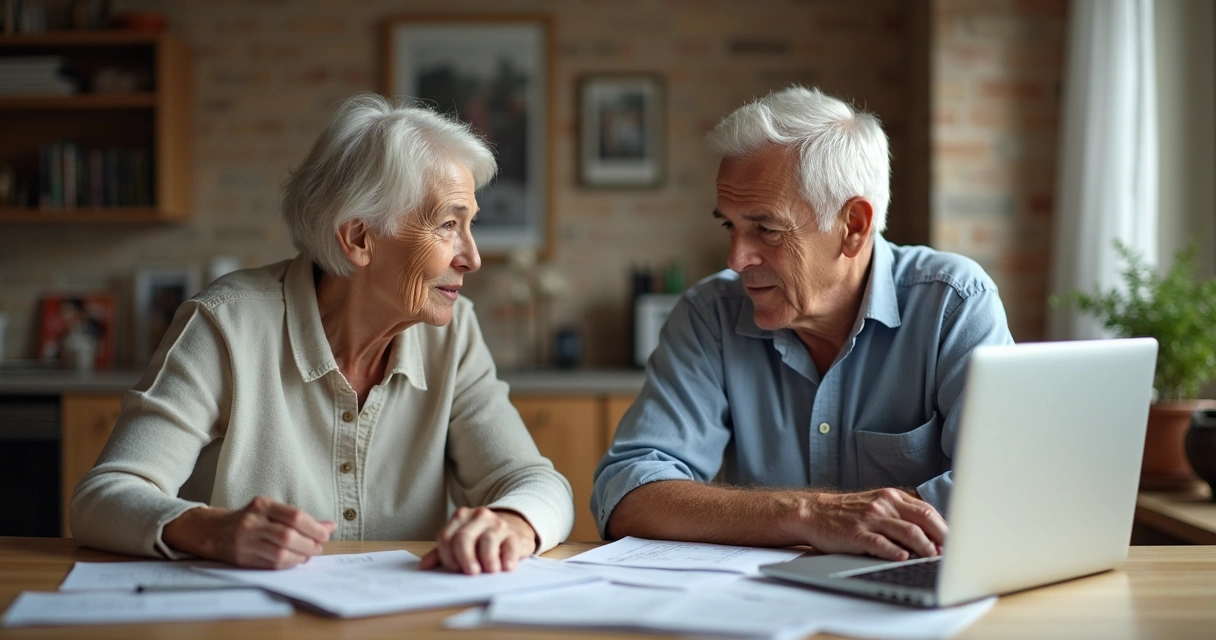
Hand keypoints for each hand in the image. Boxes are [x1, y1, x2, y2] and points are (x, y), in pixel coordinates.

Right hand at [163, 496, 336, 568]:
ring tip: (309, 554)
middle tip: (318, 547)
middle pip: (288, 536)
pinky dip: (289, 563)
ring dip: (301, 556)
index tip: (325, 534)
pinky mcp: (243, 558)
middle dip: (309, 544)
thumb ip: (301, 519)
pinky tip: (295, 560)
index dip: (314, 527)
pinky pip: (272, 564)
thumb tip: (331, 526)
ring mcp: (246, 541)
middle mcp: (252, 522)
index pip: (295, 516)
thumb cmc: (251, 520)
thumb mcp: (273, 511)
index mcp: (262, 505)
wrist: (215, 531)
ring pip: (280, 553)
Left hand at [419, 507, 537, 574]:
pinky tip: (506, 567)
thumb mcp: (460, 541)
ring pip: (488, 540)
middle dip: (465, 558)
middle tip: (471, 573)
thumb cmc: (481, 540)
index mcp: (460, 517)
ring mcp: (497, 523)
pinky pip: (510, 546)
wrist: (512, 528)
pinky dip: (507, 559)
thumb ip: (441, 552)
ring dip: (487, 559)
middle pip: (464, 538)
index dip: (447, 556)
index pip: (446, 537)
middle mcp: (478, 516)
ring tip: (490, 571)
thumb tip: (423, 566)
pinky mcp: (515, 534)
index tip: (454, 568)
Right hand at [795, 488, 947, 560]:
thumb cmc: (847, 513)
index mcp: (891, 497)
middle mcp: (884, 505)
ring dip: (925, 547)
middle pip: (923, 518)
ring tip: (934, 559)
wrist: (813, 513)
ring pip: (907, 531)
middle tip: (951, 553)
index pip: (927, 510)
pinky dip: (895, 552)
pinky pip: (881, 543)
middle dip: (942, 537)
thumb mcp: (876, 505)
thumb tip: (930, 536)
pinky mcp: (856, 534)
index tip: (954, 543)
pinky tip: (904, 558)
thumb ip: (900, 515)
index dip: (944, 528)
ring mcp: (870, 519)